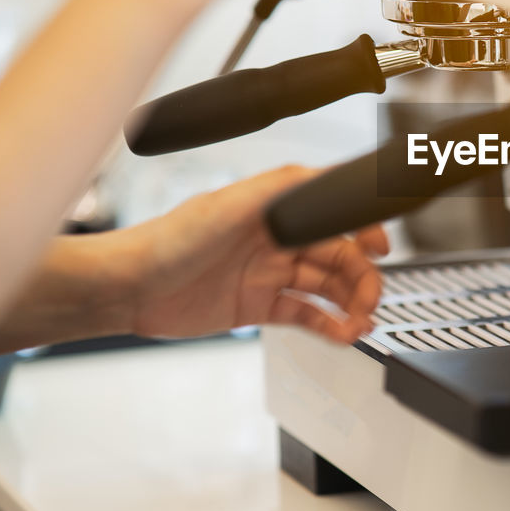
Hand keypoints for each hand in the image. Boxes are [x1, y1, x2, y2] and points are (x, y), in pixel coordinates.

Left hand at [122, 166, 389, 342]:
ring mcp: (268, 273)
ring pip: (326, 287)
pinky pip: (305, 315)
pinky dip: (329, 325)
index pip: (332, 215)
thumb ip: (280, 188)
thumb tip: (326, 175)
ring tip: (361, 324)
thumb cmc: (167, 242)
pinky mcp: (258, 307)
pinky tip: (342, 335)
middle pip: (337, 255)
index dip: (362, 229)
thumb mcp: (228, 205)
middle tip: (371, 301)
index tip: (381, 247)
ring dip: (350, 305)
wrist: (128, 288)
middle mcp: (275, 239)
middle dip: (361, 277)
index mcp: (274, 209)